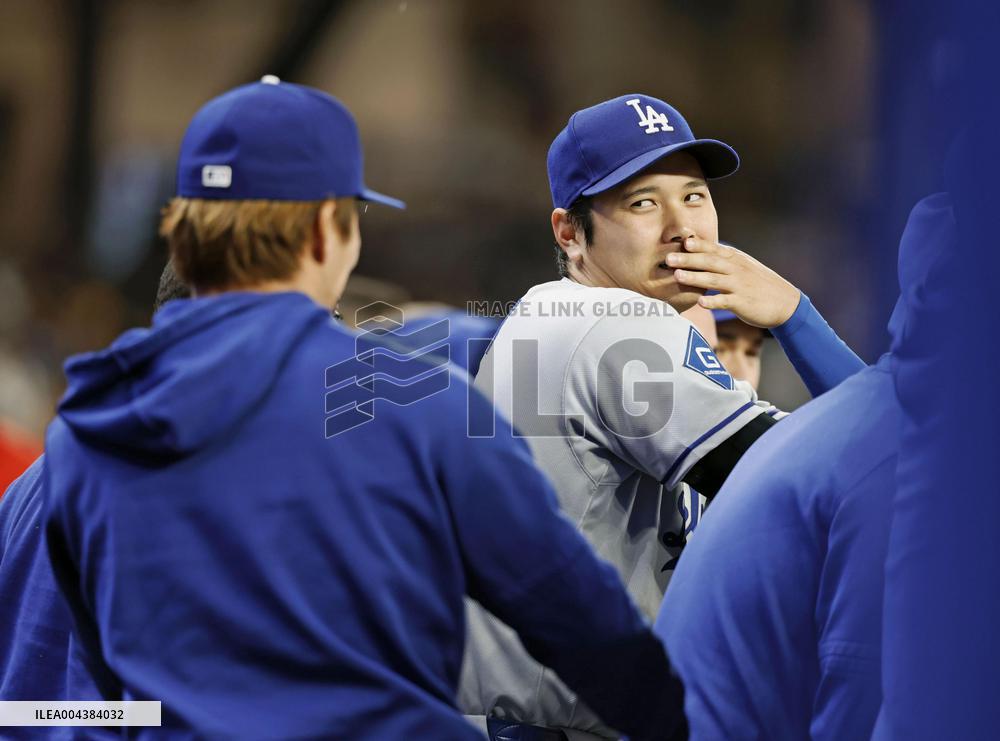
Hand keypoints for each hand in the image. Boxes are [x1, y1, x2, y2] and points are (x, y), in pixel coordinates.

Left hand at [667, 237, 800, 327]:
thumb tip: (701, 252)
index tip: (683, 241)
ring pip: (714, 280)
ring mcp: (739, 286)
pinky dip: (713, 302)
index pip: (714, 249)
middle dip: (688, 259)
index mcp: (735, 259)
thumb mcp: (744, 266)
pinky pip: (725, 302)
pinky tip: (700, 302)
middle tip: (669, 258)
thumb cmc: (759, 284)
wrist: (786, 302)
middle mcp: (736, 270)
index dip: (699, 245)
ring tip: (677, 276)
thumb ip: (724, 260)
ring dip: (695, 278)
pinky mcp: (742, 303)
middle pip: (710, 262)